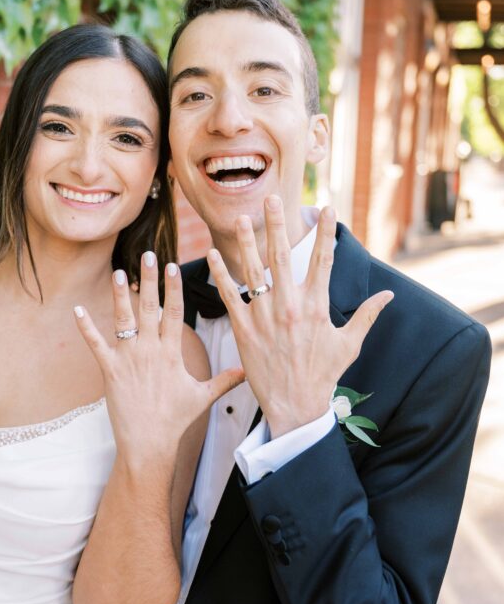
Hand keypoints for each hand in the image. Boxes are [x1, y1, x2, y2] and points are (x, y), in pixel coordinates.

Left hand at [74, 252, 243, 466]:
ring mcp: (129, 360)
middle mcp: (151, 351)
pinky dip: (86, 327)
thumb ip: (225, 380)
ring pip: (124, 320)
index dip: (173, 288)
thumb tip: (248, 371)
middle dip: (149, 280)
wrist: (149, 444)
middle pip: (151, 308)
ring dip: (120, 296)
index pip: (175, 313)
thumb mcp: (202, 398)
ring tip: (118, 273)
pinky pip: (96, 345)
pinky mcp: (109, 371)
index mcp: (172, 354)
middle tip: (147, 255)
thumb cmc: (175, 421)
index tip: (173, 266)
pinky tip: (78, 309)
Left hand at [208, 198, 392, 437]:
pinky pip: (229, 296)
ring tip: (241, 218)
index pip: (322, 260)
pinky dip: (221, 275)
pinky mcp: (243, 330)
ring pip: (253, 271)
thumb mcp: (349, 344)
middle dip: (277, 224)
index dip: (324, 232)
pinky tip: (214, 254)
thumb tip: (389, 294)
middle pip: (282, 256)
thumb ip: (367, 315)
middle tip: (271, 197)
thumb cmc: (324, 375)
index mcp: (317, 306)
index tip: (324, 207)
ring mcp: (264, 317)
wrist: (295, 406)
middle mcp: (290, 306)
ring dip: (246, 242)